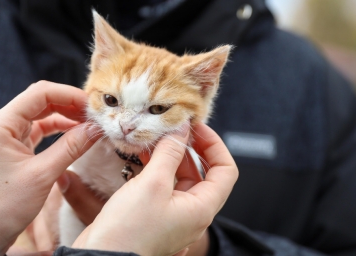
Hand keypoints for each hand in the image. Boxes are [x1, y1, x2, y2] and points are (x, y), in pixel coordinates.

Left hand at [0, 81, 99, 255]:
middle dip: (69, 104)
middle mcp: (1, 124)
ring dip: (65, 116)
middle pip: (40, 100)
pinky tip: (76, 134)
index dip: (68, 94)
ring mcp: (6, 135)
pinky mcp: (13, 147)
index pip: (39, 93)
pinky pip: (39, 130)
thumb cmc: (5, 206)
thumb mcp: (43, 174)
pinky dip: (58, 130)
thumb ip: (71, 147)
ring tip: (89, 123)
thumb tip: (95, 128)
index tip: (92, 104)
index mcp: (0, 124)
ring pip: (41, 114)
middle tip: (95, 114)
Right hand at [72, 123, 237, 255]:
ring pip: (179, 178)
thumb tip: (182, 127)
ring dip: (168, 156)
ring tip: (151, 138)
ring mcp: (173, 216)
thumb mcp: (153, 183)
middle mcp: (192, 214)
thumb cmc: (129, 229)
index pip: (225, 170)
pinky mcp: (154, 216)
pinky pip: (162, 187)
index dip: (214, 144)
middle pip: (201, 172)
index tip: (195, 126)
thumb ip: (170, 151)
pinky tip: (140, 156)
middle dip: (187, 147)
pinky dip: (155, 169)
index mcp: (202, 208)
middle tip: (170, 126)